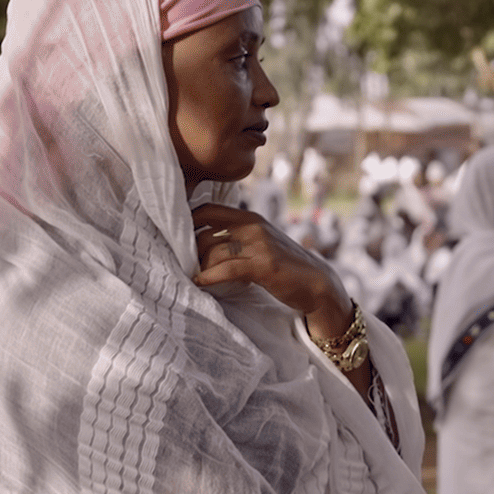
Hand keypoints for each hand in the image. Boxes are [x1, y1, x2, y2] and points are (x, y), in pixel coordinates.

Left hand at [191, 204, 349, 328]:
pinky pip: (226, 268)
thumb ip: (237, 239)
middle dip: (190, 254)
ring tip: (192, 278)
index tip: (176, 240)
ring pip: (213, 253)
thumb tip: (201, 245)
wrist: (317, 283)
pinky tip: (200, 283)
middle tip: (184, 268)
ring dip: (198, 268)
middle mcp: (253, 226)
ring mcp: (259, 245)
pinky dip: (209, 277)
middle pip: (205, 235)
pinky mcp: (263, 265)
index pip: (207, 210)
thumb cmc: (284, 266)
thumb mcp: (260, 244)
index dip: (187, 223)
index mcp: (250, 218)